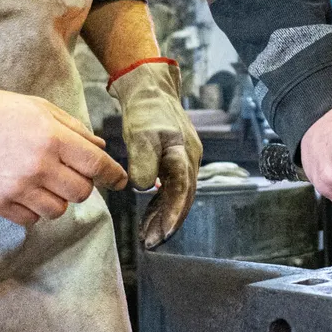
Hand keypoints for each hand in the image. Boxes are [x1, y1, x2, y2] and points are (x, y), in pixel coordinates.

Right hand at [0, 70, 127, 225]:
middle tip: (71, 174)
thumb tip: (101, 147)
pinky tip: (26, 192)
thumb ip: (74, 129)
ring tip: (45, 182)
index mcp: (52, 137)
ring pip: (58, 210)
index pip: (97, 164)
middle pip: (81, 192)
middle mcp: (38, 165)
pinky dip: (34, 210)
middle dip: (83, 185)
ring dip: (58, 199)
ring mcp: (17, 187)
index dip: (114, 174)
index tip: (121, 180)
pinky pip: (31, 220)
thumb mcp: (41, 108)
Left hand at [108, 59, 202, 248]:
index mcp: (183, 153)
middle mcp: (190, 159)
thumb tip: (146, 188)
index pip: (181, 190)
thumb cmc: (146, 109)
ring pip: (179, 195)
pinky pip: (173, 187)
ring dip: (165, 216)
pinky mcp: (176, 159)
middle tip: (151, 243)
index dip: (172, 214)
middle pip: (183, 197)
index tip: (162, 234)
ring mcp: (186, 159)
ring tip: (148, 236)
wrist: (151, 88)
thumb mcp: (141, 134)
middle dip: (169, 222)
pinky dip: (163, 203)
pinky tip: (151, 215)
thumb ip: (143, 161)